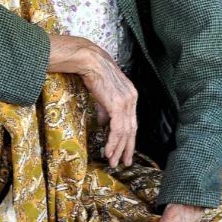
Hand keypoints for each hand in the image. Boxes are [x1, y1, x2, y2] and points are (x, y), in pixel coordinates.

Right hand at [48, 34, 137, 166]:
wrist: (89, 60)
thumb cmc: (93, 72)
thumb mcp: (103, 92)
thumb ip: (106, 108)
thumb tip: (104, 122)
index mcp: (131, 95)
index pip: (132, 121)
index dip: (129, 137)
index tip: (125, 149)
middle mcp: (132, 99)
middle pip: (132, 129)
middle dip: (127, 148)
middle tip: (124, 162)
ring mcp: (126, 102)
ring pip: (125, 132)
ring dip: (118, 149)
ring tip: (113, 162)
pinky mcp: (118, 105)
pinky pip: (117, 130)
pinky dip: (113, 143)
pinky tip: (109, 152)